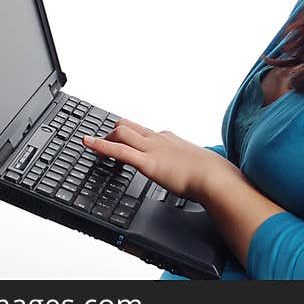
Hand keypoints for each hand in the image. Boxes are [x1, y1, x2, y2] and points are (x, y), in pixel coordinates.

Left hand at [81, 117, 242, 203]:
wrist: (215, 177)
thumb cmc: (211, 173)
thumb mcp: (196, 164)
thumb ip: (187, 164)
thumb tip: (191, 172)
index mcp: (168, 139)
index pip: (143, 131)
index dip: (129, 136)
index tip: (122, 141)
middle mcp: (158, 139)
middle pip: (128, 126)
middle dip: (112, 133)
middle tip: (102, 145)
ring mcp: (152, 149)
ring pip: (121, 133)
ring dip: (104, 138)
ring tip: (92, 148)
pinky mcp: (148, 162)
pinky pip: (119, 150)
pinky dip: (100, 145)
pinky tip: (89, 143)